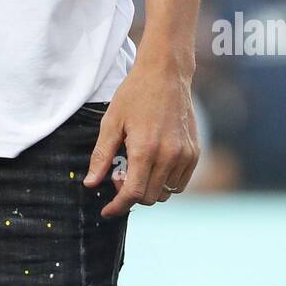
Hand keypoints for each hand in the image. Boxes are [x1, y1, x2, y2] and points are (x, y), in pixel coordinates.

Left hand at [83, 50, 198, 217]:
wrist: (166, 74)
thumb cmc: (135, 95)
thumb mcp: (111, 122)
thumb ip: (101, 156)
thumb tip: (91, 184)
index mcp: (145, 149)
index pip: (133, 194)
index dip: (118, 207)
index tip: (107, 211)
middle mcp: (168, 156)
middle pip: (149, 197)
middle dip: (130, 195)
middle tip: (120, 174)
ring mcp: (185, 155)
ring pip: (165, 193)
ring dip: (148, 188)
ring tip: (137, 166)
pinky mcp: (194, 153)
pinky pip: (179, 183)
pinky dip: (165, 182)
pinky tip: (153, 164)